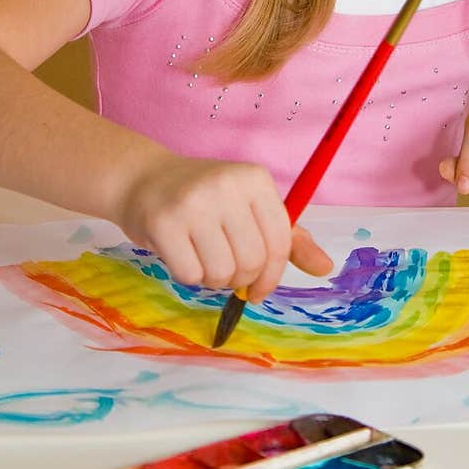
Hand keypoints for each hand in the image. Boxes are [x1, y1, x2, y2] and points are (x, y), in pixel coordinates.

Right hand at [114, 152, 332, 301]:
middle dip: (240, 279)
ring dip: (213, 279)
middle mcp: (227, 185)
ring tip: (202, 257)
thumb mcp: (249, 208)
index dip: (273, 276)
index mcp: (255, 179)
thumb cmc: (204, 199)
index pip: (280, 242)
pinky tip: (181, 255)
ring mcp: (194, 202)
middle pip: (252, 262)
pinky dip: (188, 276)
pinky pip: (191, 275)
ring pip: (222, 272)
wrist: (143, 180)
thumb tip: (325, 267)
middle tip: (224, 267)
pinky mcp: (164, 222)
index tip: (260, 288)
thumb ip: (289, 238)